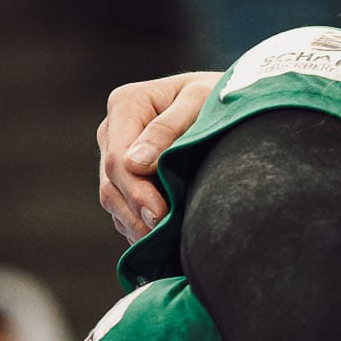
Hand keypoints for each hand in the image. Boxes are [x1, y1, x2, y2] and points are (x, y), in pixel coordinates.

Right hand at [97, 71, 220, 240]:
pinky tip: (158, 241)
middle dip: (135, 212)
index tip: (160, 213)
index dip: (136, 191)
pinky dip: (138, 224)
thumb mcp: (199, 100)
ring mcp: (116, 153)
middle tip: (160, 237)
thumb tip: (135, 165)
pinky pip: (123, 206)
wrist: (228, 96)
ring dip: (134, 223)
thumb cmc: (218, 94)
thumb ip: (168, 129)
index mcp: (126, 104)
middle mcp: (113, 130)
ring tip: (159, 245)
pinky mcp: (126, 174)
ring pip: (113, 198)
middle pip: (112, 182)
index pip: (119, 158)